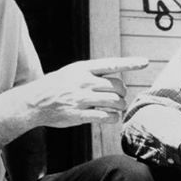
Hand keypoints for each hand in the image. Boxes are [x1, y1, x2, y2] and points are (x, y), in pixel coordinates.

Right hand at [28, 56, 147, 127]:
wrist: (34, 102)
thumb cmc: (56, 85)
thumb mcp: (72, 72)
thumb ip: (92, 73)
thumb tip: (116, 78)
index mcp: (83, 68)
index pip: (112, 64)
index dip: (130, 63)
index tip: (145, 62)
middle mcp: (84, 82)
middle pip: (118, 86)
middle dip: (123, 93)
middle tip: (119, 97)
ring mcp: (82, 99)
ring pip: (115, 102)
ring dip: (120, 106)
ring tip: (117, 108)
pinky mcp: (80, 115)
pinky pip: (106, 117)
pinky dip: (114, 118)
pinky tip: (112, 117)